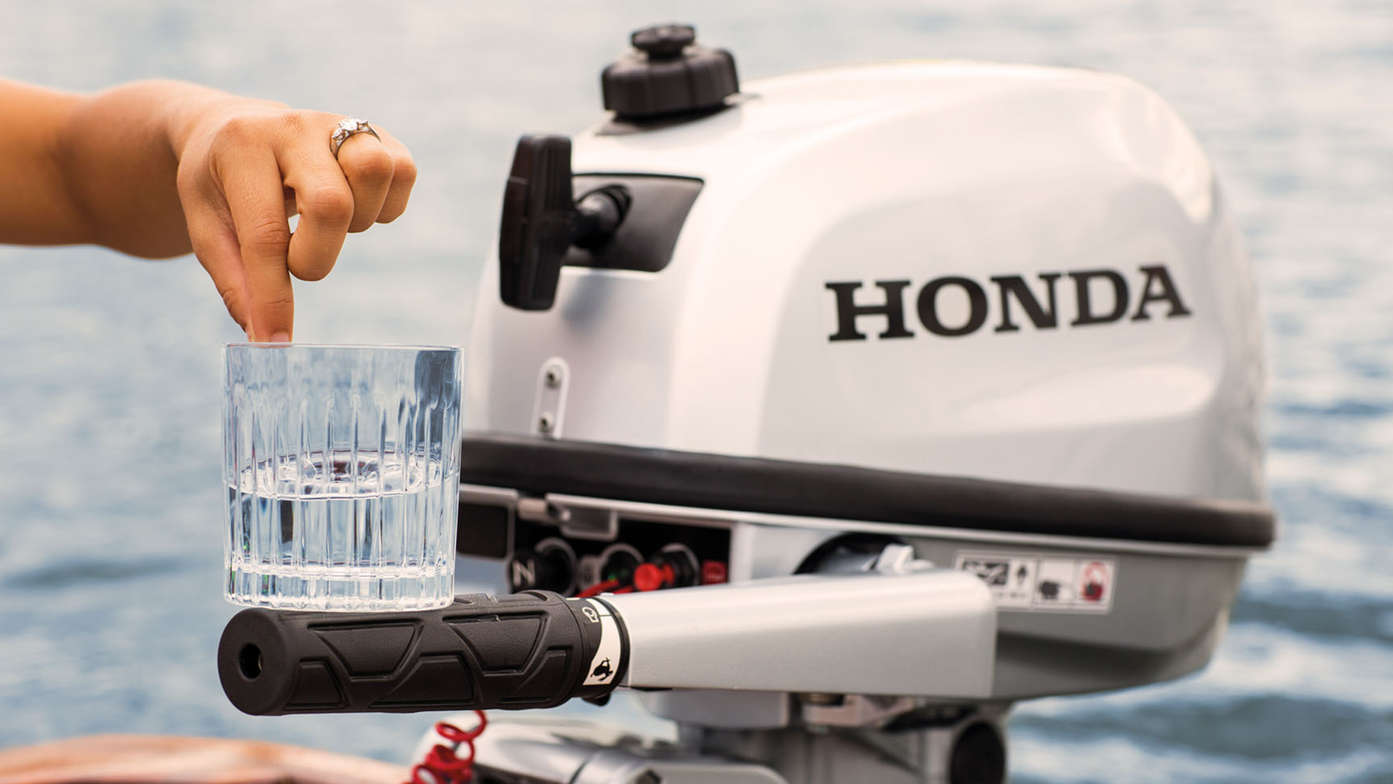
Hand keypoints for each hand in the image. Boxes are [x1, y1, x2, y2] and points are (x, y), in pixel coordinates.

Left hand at [172, 98, 415, 340]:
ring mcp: (339, 123)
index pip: (264, 234)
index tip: (275, 341)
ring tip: (326, 224)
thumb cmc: (219, 184)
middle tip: (295, 261)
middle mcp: (293, 126)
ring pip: (377, 173)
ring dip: (357, 222)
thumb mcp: (205, 225)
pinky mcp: (376, 133)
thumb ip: (234, 279)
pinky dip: (385, 205)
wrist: (232, 128)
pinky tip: (353, 207)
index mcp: (240, 146)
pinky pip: (404, 173)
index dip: (273, 297)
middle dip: (317, 256)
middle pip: (331, 203)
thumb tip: (264, 335)